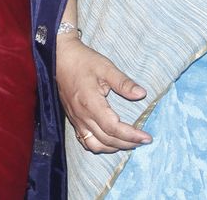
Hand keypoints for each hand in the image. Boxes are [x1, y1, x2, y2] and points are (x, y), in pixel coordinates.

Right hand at [56, 37, 150, 152]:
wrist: (60, 58)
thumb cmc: (83, 61)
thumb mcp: (105, 67)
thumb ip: (123, 82)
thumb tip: (142, 94)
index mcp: (91, 103)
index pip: (113, 128)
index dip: (131, 135)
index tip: (146, 137)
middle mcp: (82, 116)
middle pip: (107, 139)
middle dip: (127, 143)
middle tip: (143, 141)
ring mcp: (76, 120)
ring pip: (96, 145)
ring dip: (114, 147)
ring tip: (130, 143)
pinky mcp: (73, 119)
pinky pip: (85, 141)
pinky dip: (100, 146)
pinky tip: (110, 142)